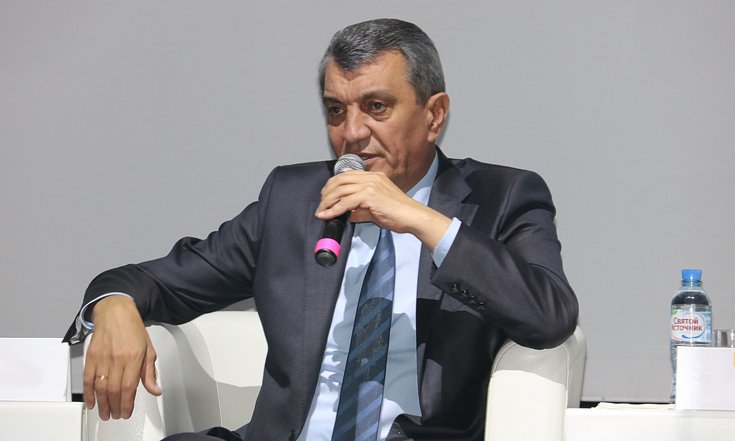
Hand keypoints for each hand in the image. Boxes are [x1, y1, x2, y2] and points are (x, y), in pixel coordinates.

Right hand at [83, 296, 160, 419]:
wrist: (115, 312)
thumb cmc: (133, 329)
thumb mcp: (149, 349)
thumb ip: (150, 372)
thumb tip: (155, 389)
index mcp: (134, 356)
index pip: (129, 386)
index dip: (127, 403)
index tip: (126, 412)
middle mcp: (118, 358)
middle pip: (114, 389)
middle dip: (115, 406)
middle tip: (116, 415)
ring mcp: (103, 357)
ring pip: (100, 386)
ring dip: (102, 403)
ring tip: (105, 413)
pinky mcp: (91, 356)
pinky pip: (87, 378)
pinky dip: (88, 393)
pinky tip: (91, 402)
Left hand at [315, 170, 450, 249]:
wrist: (413, 217)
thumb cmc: (399, 214)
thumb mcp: (377, 208)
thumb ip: (361, 209)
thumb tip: (348, 214)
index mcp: (374, 177)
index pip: (347, 176)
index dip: (332, 185)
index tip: (325, 196)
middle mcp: (371, 178)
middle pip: (340, 180)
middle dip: (326, 193)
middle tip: (321, 205)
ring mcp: (370, 185)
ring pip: (340, 190)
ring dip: (327, 202)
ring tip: (321, 211)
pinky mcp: (370, 196)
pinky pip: (345, 202)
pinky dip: (333, 210)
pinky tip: (327, 215)